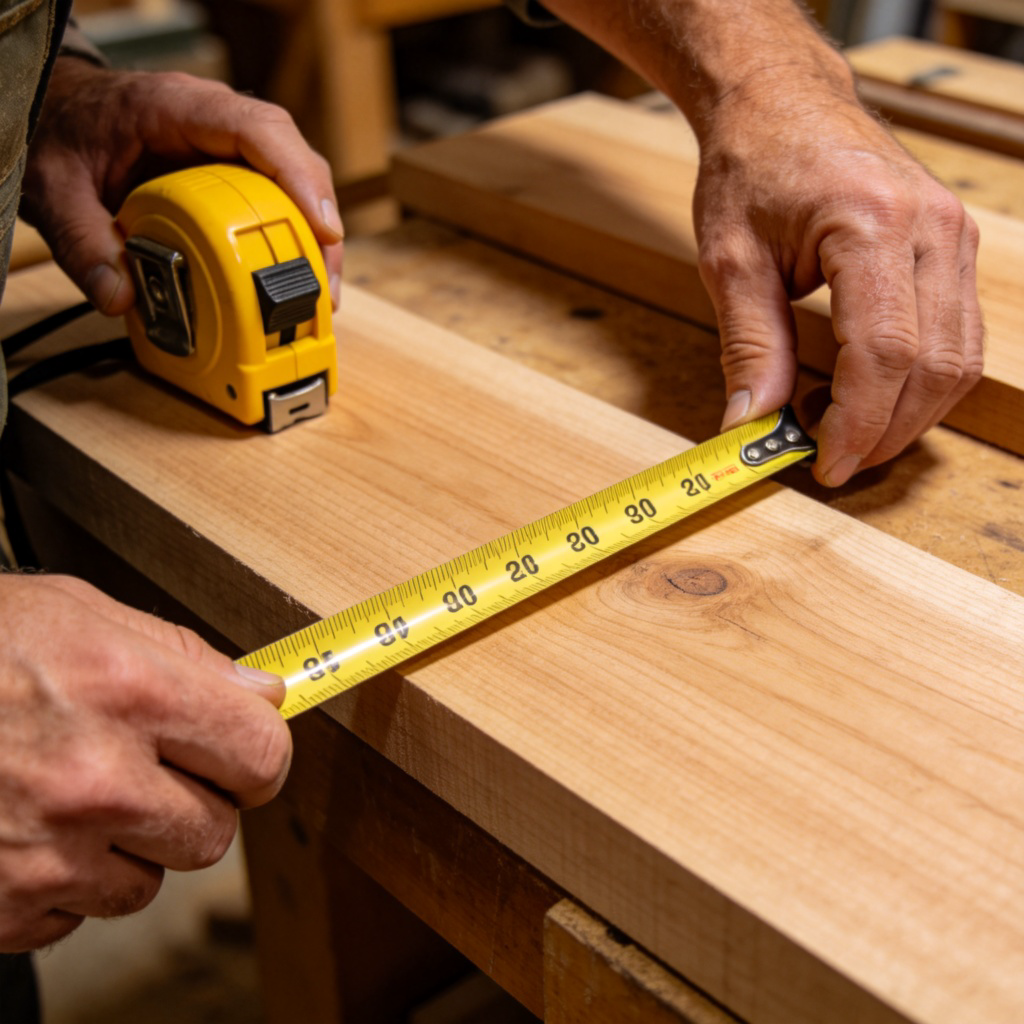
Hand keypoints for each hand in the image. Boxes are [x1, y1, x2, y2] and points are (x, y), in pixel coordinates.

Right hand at [0, 573, 291, 951]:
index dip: (259, 756)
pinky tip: (29, 827)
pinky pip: (80, 912)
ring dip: (128, 844)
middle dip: (194, 801)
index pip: (261, 755)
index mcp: (129, 692)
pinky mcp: (3, 906)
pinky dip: (67, 879)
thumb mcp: (79, 613)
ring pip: (151, 880)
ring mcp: (45, 854)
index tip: (245, 753)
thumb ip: (185, 656)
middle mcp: (94, 781)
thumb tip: (263, 693)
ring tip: (72, 792)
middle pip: (215, 831)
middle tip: (149, 768)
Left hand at [19, 57, 343, 315]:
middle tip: (325, 283)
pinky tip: (299, 281)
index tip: (323, 227)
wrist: (61, 116)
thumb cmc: (65, 134)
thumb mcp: (56, 188)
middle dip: (320, 224)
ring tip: (320, 295)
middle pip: (293, 161)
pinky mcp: (234, 177)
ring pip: (295, 184)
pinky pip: (279, 201)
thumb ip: (82, 243)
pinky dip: (295, 242)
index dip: (299, 177)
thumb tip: (120, 297)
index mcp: (175, 107)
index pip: (258, 129)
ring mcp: (230, 150)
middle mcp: (215, 123)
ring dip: (315, 240)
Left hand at [694, 72, 982, 486]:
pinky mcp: (954, 246)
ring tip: (842, 430)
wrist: (782, 105)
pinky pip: (957, 335)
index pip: (886, 352)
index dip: (859, 423)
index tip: (827, 466)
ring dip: (906, 415)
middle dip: (885, 431)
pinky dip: (919, 382)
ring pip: (959, 359)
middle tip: (831, 462)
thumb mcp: (730, 263)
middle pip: (934, 365)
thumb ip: (748, 347)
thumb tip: (750, 426)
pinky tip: (869, 396)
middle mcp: (931, 229)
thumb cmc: (751, 171)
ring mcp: (953, 235)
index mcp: (871, 224)